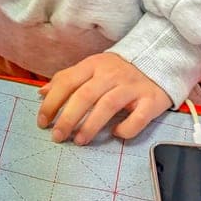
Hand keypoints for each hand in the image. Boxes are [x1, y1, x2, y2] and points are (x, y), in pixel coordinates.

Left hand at [37, 52, 171, 144]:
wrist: (158, 60)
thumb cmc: (118, 70)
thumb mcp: (91, 68)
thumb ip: (67, 79)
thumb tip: (42, 93)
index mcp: (93, 65)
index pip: (67, 82)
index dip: (51, 103)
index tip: (42, 121)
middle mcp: (112, 74)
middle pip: (85, 96)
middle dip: (67, 118)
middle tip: (57, 136)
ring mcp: (132, 87)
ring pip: (108, 106)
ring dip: (91, 125)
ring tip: (79, 140)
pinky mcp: (152, 100)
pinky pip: (139, 118)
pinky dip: (126, 128)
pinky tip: (116, 134)